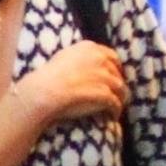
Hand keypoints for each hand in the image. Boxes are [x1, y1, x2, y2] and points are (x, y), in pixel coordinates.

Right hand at [8, 42, 128, 130]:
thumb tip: (84, 63)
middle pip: (117, 73)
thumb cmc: (49, 77)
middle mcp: (100, 59)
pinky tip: (112, 117)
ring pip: (120, 89)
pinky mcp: (105, 94)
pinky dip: (116, 111)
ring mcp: (104, 77)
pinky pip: (116, 103)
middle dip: (118, 85)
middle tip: (116, 95)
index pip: (112, 57)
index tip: (113, 77)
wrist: (45, 91)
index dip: (115, 68)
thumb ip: (79, 57)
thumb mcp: (64, 57)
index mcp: (90, 48)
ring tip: (115, 109)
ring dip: (120, 99)